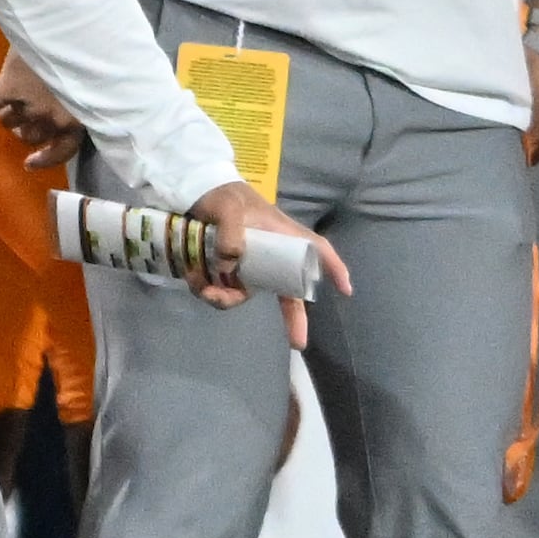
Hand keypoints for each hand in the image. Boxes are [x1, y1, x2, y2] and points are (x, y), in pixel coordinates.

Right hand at [0, 47, 86, 169]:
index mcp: (78, 119)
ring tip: (8, 101)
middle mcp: (54, 118)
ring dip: (8, 114)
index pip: (61, 150)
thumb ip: (78, 99)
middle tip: (25, 116)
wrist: (73, 29)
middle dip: (27, 128)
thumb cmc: (91, 53)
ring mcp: (30, 104)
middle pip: (30, 135)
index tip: (29, 162)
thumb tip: (72, 103)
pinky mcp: (11, 87)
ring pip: (9, 121)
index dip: (45, 158)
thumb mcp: (90, 83)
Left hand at [191, 180, 345, 348]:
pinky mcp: (228, 272)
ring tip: (202, 287)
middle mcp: (272, 255)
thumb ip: (230, 233)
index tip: (346, 290)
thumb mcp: (228, 208)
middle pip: (291, 292)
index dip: (334, 267)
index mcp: (283, 235)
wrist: (194, 196)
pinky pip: (223, 291)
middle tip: (298, 341)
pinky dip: (206, 289)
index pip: (316, 249)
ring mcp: (250, 266)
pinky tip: (191, 276)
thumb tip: (230, 266)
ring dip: (226, 298)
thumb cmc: (222, 197)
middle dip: (292, 318)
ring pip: (247, 295)